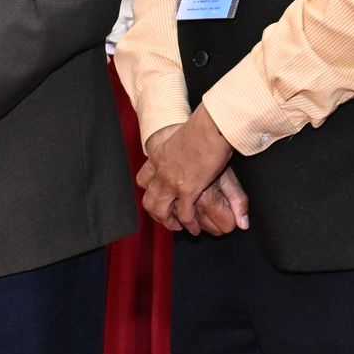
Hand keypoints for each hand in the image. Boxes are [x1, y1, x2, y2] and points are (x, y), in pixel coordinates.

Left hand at [138, 119, 239, 234]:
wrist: (210, 127)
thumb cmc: (202, 126)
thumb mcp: (184, 137)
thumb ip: (182, 148)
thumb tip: (184, 150)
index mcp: (158, 156)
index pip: (144, 178)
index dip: (148, 188)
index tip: (157, 192)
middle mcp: (161, 172)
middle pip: (148, 199)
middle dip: (155, 212)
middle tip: (165, 217)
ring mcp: (172, 183)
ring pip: (160, 210)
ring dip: (167, 221)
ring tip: (177, 226)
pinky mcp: (187, 190)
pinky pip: (183, 214)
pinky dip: (188, 223)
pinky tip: (193, 227)